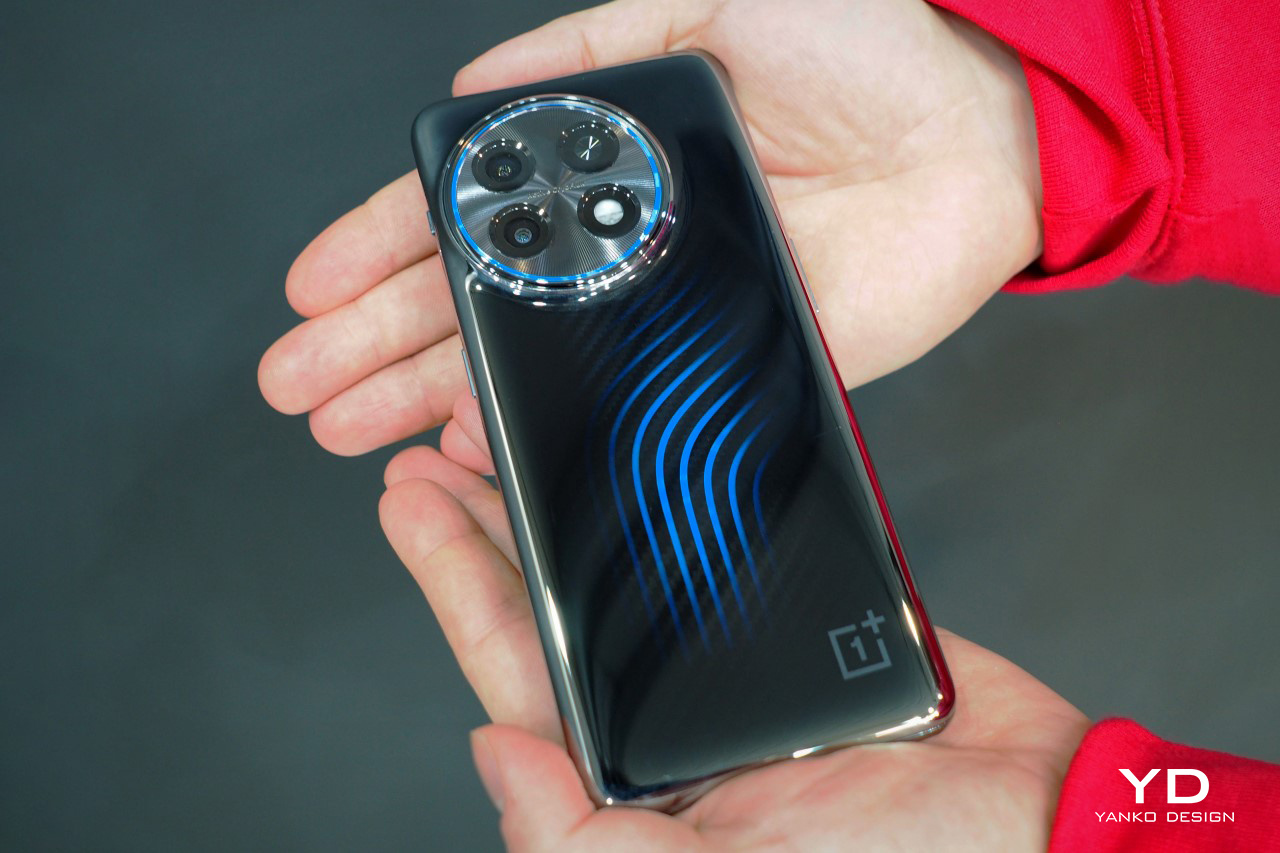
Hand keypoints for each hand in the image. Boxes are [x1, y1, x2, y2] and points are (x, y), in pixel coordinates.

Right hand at [258, 0, 1041, 456]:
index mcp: (608, 157)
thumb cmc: (865, 50)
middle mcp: (623, 241)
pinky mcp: (720, 359)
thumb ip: (589, 51)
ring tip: (346, 427)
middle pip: (475, 299)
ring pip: (525, 361)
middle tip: (298, 383)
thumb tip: (478, 87)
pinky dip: (539, 430)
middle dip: (375, 341)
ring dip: (429, 394)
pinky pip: (613, 406)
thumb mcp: (707, 5)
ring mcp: (663, 309)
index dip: (380, 246)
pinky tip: (469, 445)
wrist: (980, 132)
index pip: (468, 211)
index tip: (313, 286)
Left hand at [380, 407, 1086, 850]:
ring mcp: (734, 665)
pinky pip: (724, 551)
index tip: (410, 505)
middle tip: (434, 450)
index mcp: (639, 782)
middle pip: (559, 605)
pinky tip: (640, 458)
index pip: (517, 671)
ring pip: (630, 567)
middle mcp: (673, 719)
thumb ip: (585, 842)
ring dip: (569, 504)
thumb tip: (491, 756)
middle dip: (489, 528)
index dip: (458, 586)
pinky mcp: (805, 619)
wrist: (1044, 823)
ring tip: (510, 438)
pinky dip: (678, 502)